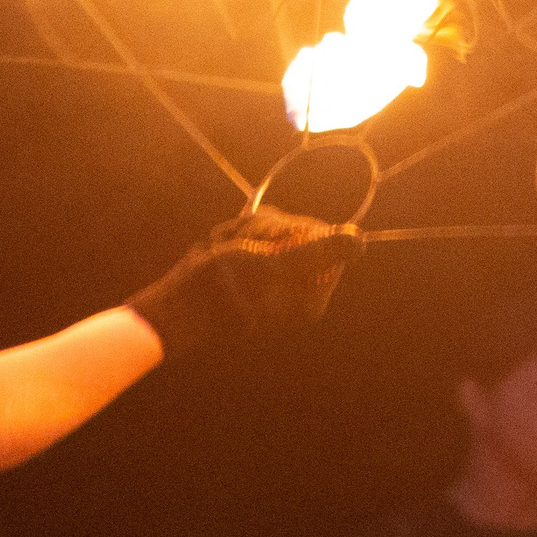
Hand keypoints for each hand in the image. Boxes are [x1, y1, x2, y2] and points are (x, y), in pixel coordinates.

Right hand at [128, 204, 360, 357]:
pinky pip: (251, 239)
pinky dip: (234, 238)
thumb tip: (361, 241)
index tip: (268, 242)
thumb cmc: (226, 288)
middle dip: (266, 230)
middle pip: (298, 233)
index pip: (321, 236)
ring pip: (271, 230)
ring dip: (246, 232)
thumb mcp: (277, 264)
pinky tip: (219, 250)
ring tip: (226, 250)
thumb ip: (321, 251)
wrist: (176, 306)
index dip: (293, 229)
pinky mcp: (251, 273)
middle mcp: (296, 291)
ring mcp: (272, 281)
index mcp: (311, 296)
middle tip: (241, 247)